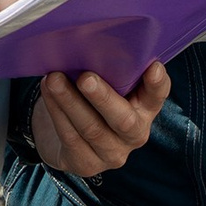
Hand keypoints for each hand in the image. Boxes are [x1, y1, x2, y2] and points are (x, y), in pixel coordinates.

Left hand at [32, 63, 169, 176]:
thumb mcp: (105, 82)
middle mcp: (135, 134)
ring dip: (70, 102)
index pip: (157, 95)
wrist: (65, 134)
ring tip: (53, 79)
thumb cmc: (89, 97)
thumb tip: (91, 40)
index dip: (157, 84)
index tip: (153, 67)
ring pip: (92, 129)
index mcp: (145, 108)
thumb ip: (109, 68)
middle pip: (123, 119)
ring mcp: (112, 153)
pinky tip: (48, 96)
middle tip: (85, 77)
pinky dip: (57, 114)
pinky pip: (71, 139)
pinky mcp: (87, 164)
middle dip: (103, 98)